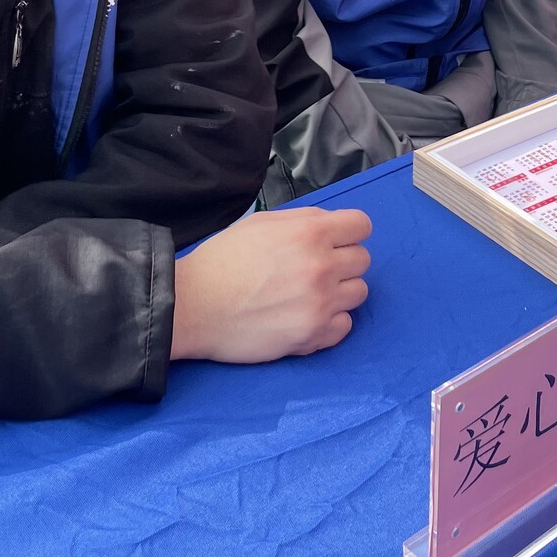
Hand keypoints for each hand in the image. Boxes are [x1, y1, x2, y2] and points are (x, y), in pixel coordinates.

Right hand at [170, 207, 371, 363]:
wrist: (194, 306)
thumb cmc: (223, 260)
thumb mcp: (262, 223)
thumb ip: (303, 221)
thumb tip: (331, 227)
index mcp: (311, 232)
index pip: (361, 225)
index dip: (348, 232)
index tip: (334, 242)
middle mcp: (322, 266)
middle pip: (363, 260)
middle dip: (342, 261)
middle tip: (313, 270)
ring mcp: (321, 303)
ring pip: (359, 292)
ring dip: (339, 292)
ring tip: (309, 294)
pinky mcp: (313, 335)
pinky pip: (345, 326)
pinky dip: (331, 322)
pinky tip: (306, 316)